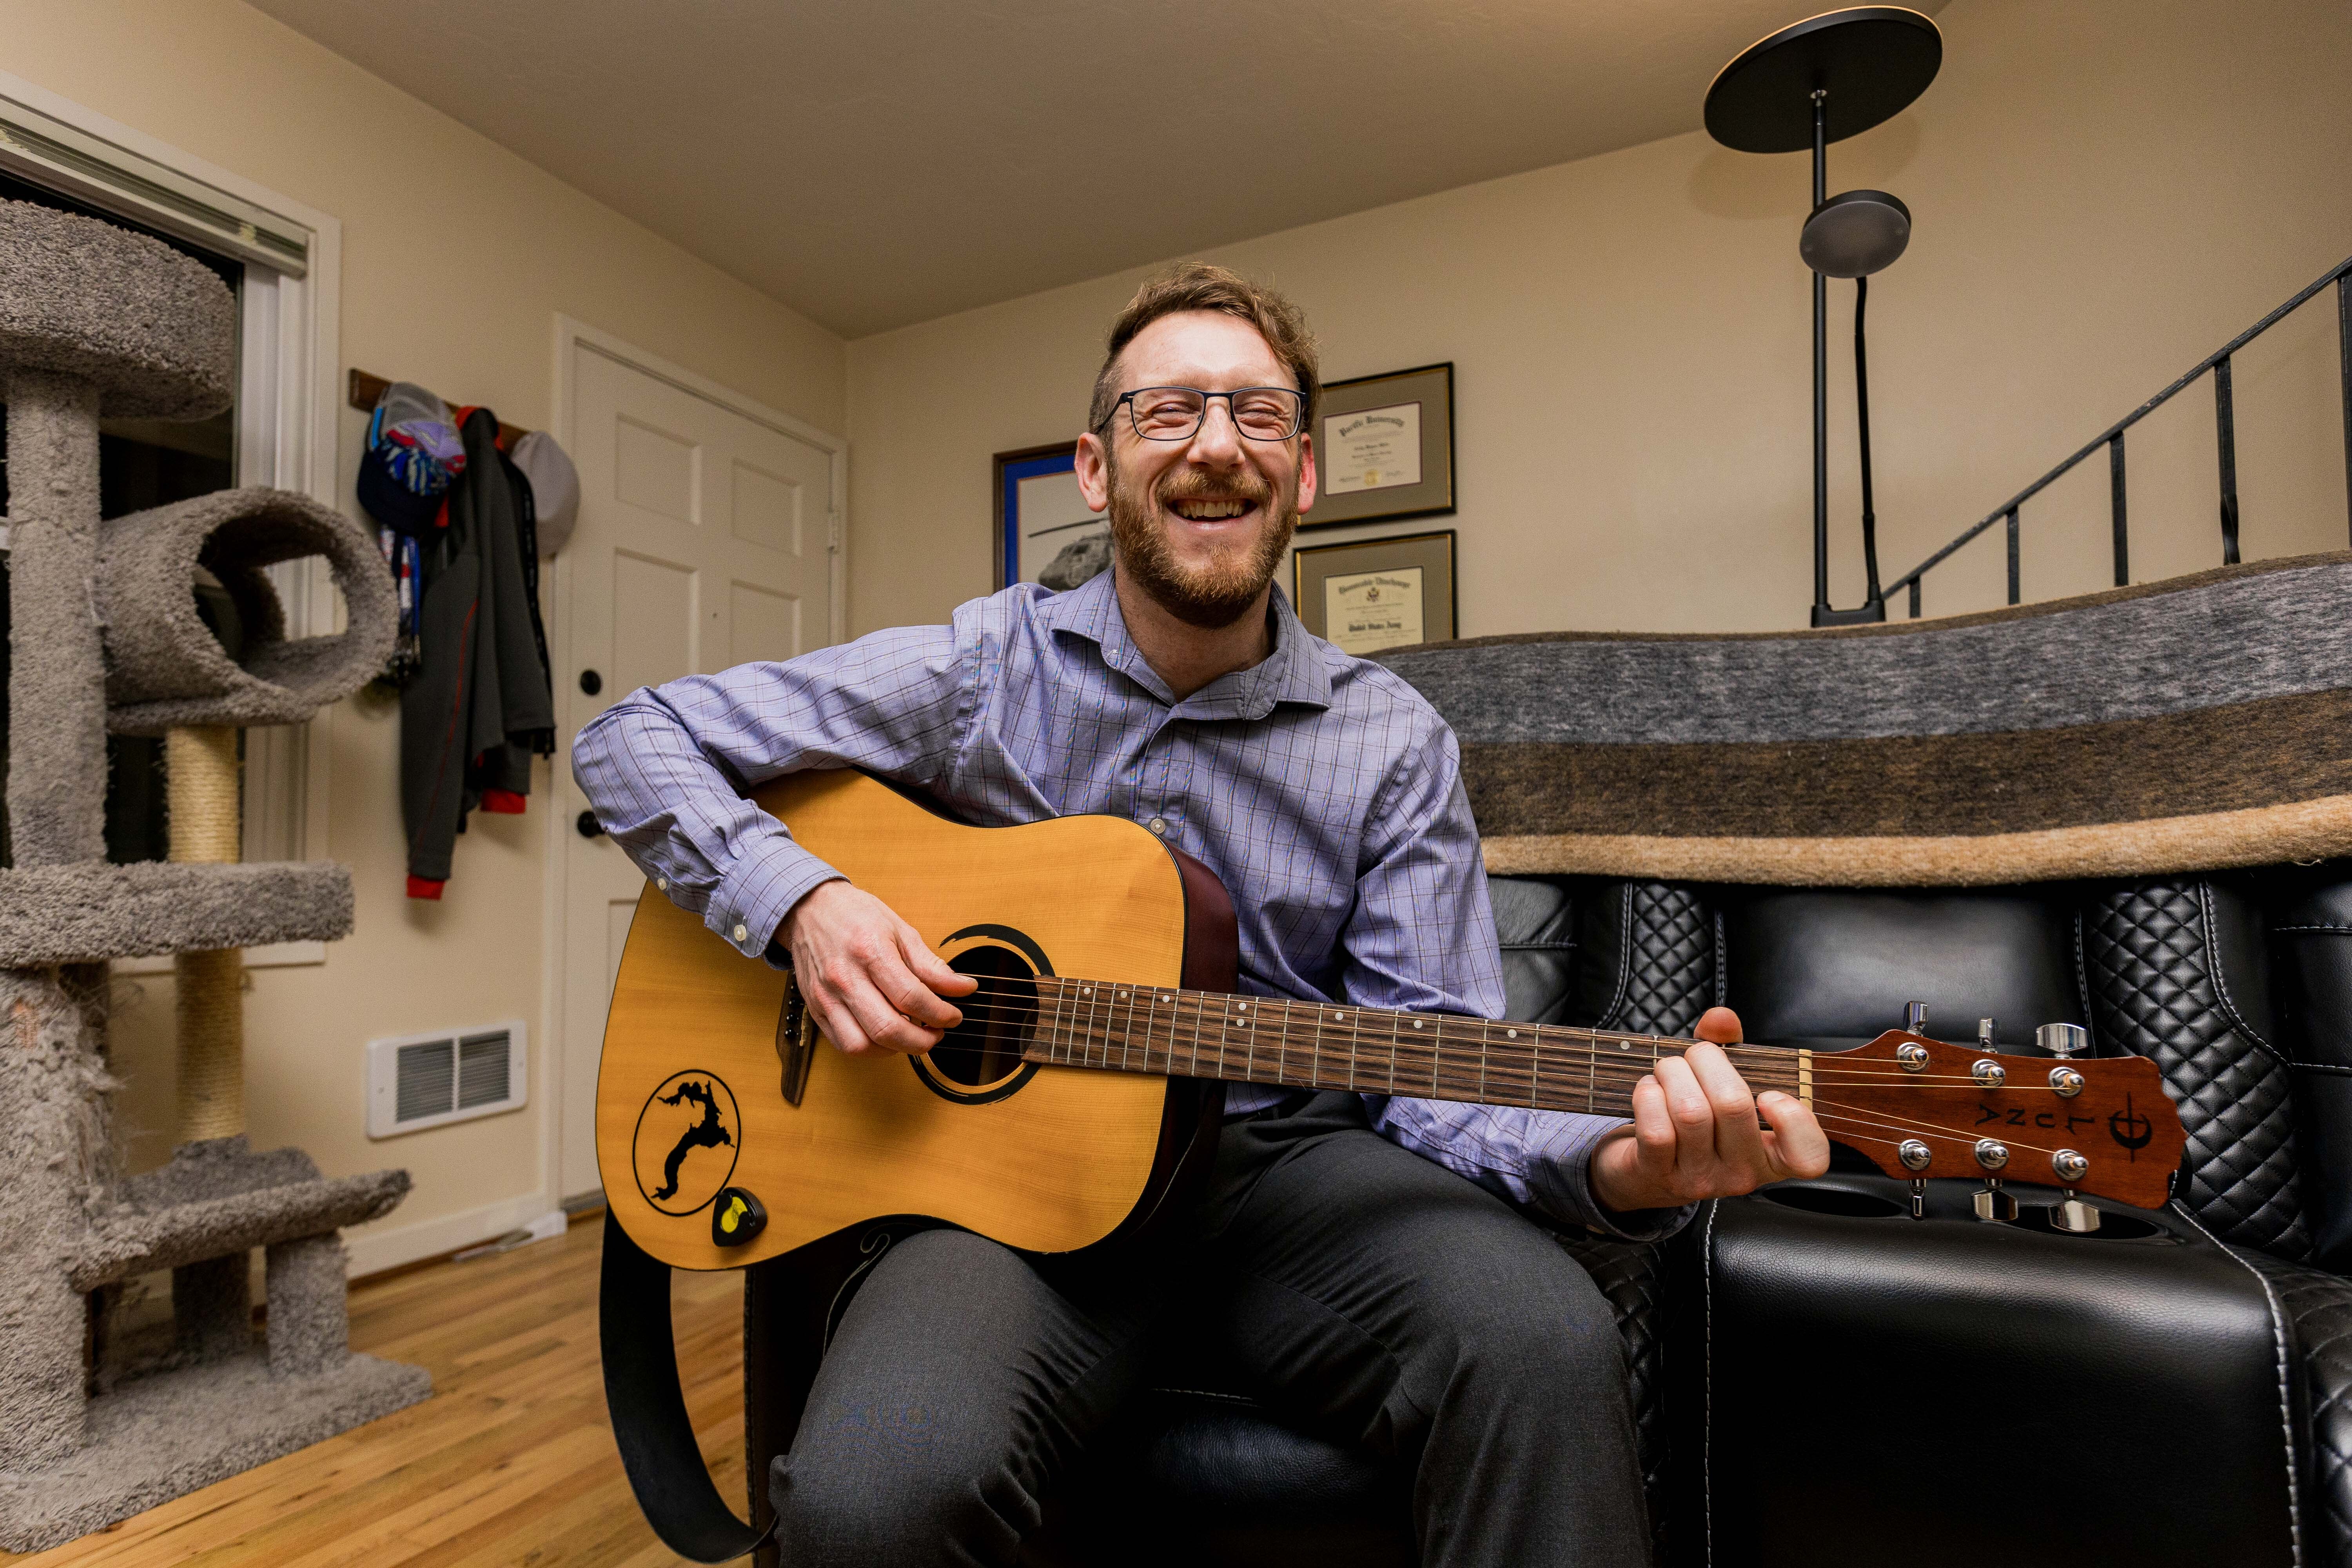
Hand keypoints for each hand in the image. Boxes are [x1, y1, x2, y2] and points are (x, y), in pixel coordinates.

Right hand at [776, 880, 975, 1055]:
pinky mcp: (816, 1009)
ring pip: (862, 1045)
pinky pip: (844, 1044)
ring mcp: (826, 997)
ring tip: (910, 1035)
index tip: (953, 1016)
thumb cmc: (856, 915)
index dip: (941, 1013)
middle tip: (937, 1032)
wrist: (810, 909)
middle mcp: (845, 977)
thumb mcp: (901, 930)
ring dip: (894, 1049)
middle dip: (922, 1040)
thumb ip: (931, 965)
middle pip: (888, 1029)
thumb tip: (963, 988)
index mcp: (870, 951)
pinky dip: (870, 1048)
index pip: (912, 997)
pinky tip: (885, 1036)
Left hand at [1588, 1007, 1830, 1214]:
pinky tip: (1650, 1092)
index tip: (1768, 1094)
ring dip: (1671, 1074)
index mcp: (1772, 1154)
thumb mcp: (1720, 1085)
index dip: (1794, 1120)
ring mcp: (1701, 1179)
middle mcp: (1742, 1173)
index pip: (1808, 1155)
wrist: (1643, 1170)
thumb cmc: (1693, 1121)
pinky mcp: (1660, 1176)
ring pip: (1690, 1112)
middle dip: (1705, 1061)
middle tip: (1694, 1057)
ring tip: (1667, 1072)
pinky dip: (1648, 1095)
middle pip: (1732, 1105)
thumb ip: (1729, 1047)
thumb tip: (1722, 1018)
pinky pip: (1657, 1129)